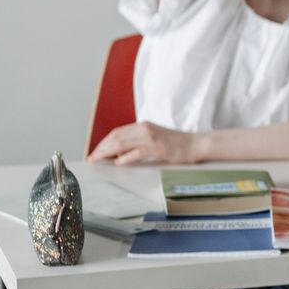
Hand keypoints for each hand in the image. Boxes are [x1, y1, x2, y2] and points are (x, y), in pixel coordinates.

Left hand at [88, 121, 202, 164]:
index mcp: (143, 126)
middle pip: (116, 137)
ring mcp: (151, 137)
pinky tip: (118, 162)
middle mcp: (145, 129)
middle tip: (92, 158)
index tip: (95, 152)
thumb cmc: (176, 144)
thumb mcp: (155, 139)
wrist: (196, 144)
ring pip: (123, 143)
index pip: (117, 132)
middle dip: (101, 148)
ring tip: (98, 160)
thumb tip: (119, 153)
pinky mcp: (158, 147)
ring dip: (108, 152)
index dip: (103, 142)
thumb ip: (138, 143)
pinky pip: (138, 152)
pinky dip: (126, 157)